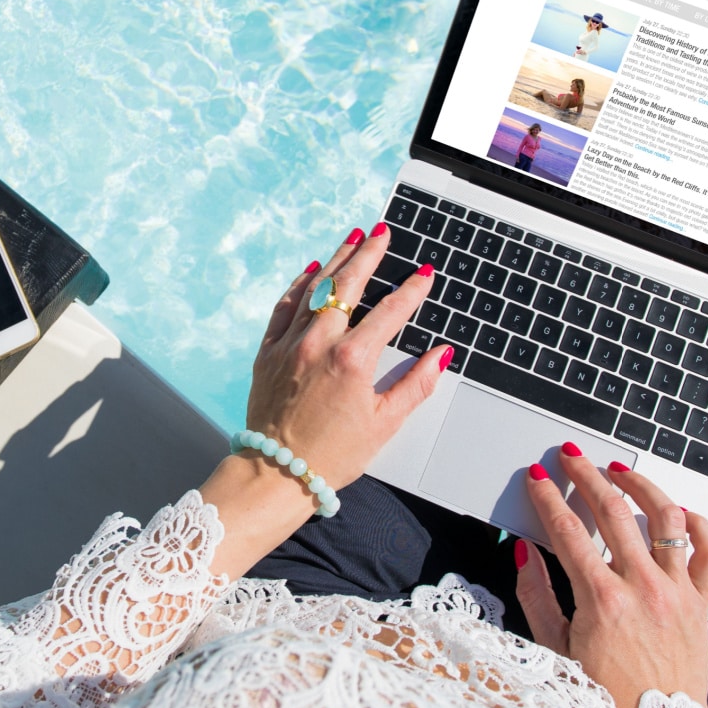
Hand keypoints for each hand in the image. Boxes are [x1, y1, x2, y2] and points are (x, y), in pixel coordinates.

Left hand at [246, 224, 448, 485]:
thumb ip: (416, 385)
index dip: (412, 291)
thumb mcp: (384, 424)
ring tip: (353, 238)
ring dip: (337, 260)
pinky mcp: (267, 352)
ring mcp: (290, 345)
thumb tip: (440, 356)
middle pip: (348, 285)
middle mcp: (319, 343)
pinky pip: (284, 307)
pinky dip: (299, 286)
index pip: (390, 312)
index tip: (424, 274)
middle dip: (369, 255)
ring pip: (315, 289)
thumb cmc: (332, 456)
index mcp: (352, 360)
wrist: (275, 474)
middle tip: (382, 233)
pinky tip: (310, 271)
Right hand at [514, 444, 707, 707]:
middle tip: (571, 456)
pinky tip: (680, 512)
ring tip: (621, 471)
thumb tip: (526, 553)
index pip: (568, 530)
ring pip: (665, 518)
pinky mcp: (701, 604)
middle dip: (586, 475)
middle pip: (613, 511)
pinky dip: (698, 525)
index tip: (538, 477)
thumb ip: (538, 596)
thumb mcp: (556, 648)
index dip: (548, 496)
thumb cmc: (603, 696)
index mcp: (603, 600)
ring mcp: (677, 592)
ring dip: (641, 485)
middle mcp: (643, 588)